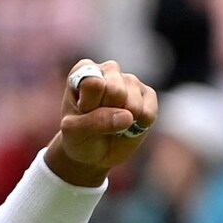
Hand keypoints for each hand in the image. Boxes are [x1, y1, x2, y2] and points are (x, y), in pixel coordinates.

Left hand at [45, 60, 157, 185]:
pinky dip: (137, 126)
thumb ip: (94, 121)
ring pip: (133, 103)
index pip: (93, 83)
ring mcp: (130, 81)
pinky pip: (148, 112)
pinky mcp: (147, 95)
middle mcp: (108, 70)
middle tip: (98, 119)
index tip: (82, 111)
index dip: (89, 105)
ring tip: (111, 124)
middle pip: (116, 91)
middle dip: (107, 113)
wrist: (93, 152)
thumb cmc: (78, 136)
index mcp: (84, 70)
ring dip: (122, 122)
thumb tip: (129, 116)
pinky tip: (128, 127)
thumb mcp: (74, 132)